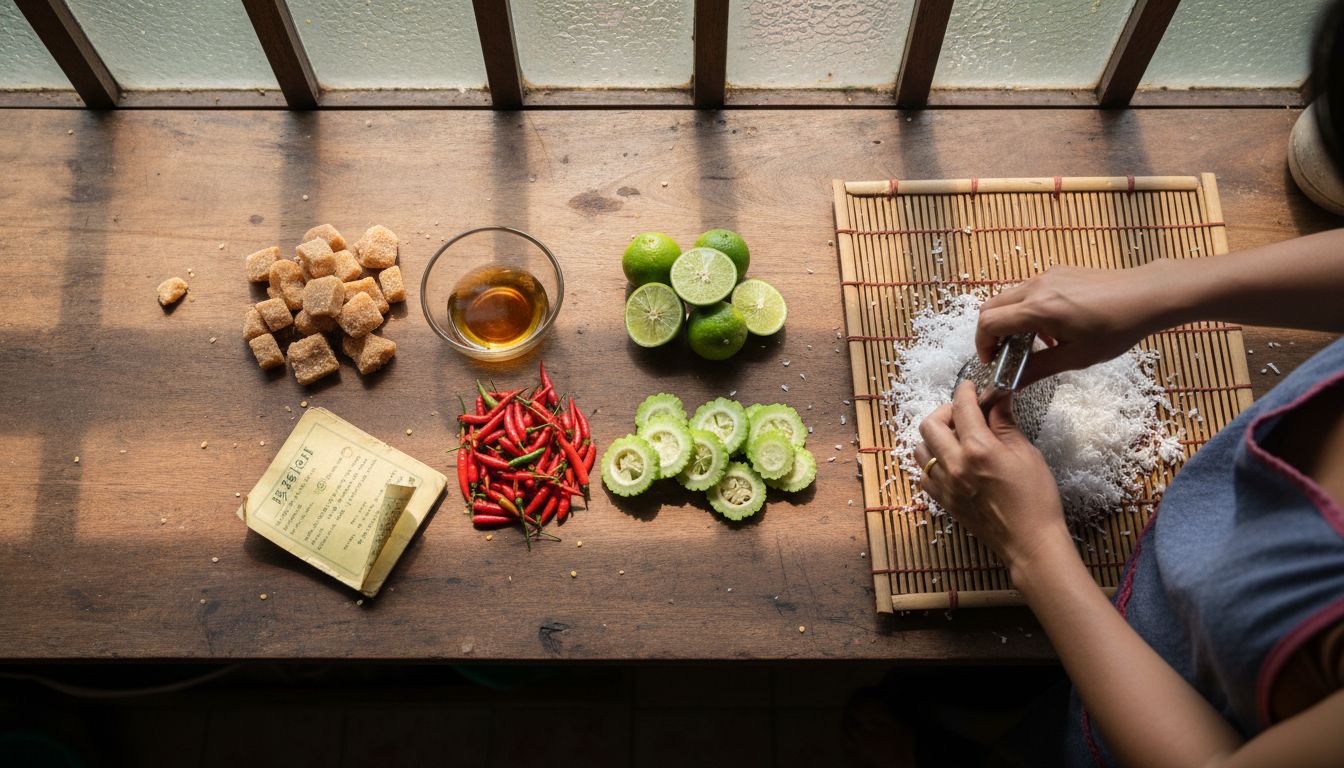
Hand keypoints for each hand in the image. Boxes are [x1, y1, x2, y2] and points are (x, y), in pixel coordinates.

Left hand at [914, 382, 1070, 572]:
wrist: (1030, 543)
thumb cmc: (1035, 499)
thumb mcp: (1026, 454)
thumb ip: (1005, 425)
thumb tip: (997, 401)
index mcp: (978, 450)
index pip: (961, 407)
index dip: (965, 391)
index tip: (970, 387)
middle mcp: (955, 465)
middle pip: (929, 424)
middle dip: (945, 411)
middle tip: (963, 414)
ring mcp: (945, 485)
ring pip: (920, 448)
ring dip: (935, 437)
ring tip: (957, 439)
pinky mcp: (943, 501)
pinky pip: (923, 474)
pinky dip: (932, 463)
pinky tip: (952, 463)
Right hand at [976, 263, 1175, 385]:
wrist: (1147, 294)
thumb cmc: (1117, 327)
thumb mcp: (1077, 357)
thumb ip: (1039, 370)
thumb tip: (1013, 384)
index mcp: (1038, 309)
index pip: (989, 323)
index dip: (983, 345)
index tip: (993, 361)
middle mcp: (1037, 287)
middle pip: (991, 307)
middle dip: (990, 333)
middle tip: (1005, 354)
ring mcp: (1046, 276)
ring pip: (1008, 298)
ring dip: (1009, 321)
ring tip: (1033, 344)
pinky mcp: (1057, 273)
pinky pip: (1027, 291)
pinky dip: (1025, 310)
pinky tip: (1051, 327)